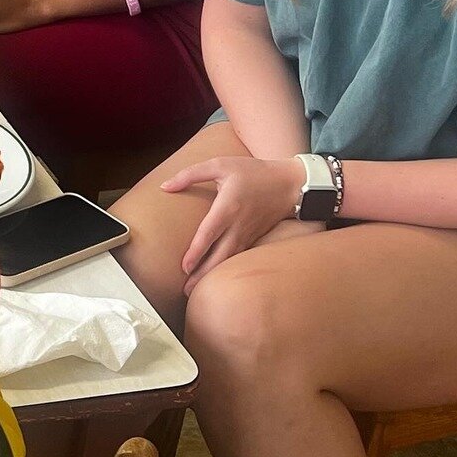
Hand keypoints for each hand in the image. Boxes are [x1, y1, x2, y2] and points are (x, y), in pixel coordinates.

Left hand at [164, 153, 310, 283]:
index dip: (196, 252)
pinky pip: (238, 257)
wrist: (291, 184)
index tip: (184, 268)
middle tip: (185, 292)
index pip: (209, 234)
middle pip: (219, 255)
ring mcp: (248, 234)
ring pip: (229, 260)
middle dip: (202, 274)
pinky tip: (217, 278)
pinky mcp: (254, 238)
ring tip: (196, 291)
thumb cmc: (254, 172)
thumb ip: (190, 174)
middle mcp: (238, 225)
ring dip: (213, 276)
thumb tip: (165, 186)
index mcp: (228, 207)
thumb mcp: (220, 164)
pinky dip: (226, 269)